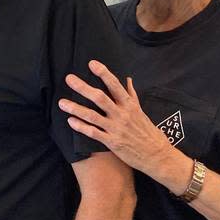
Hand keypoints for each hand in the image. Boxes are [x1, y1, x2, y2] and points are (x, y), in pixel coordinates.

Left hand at [59, 60, 181, 183]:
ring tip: (61, 102)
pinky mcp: (112, 142)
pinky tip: (70, 121)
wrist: (157, 155)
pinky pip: (94, 133)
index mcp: (129, 105)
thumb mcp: (141, 111)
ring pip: (92, 116)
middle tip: (69, 78)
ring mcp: (116, 129)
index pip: (115, 85)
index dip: (103, 73)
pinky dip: (81, 127)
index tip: (92, 63)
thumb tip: (127, 79)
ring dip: (76, 108)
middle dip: (83, 87)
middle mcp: (122, 115)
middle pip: (100, 98)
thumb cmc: (149, 132)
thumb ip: (132, 94)